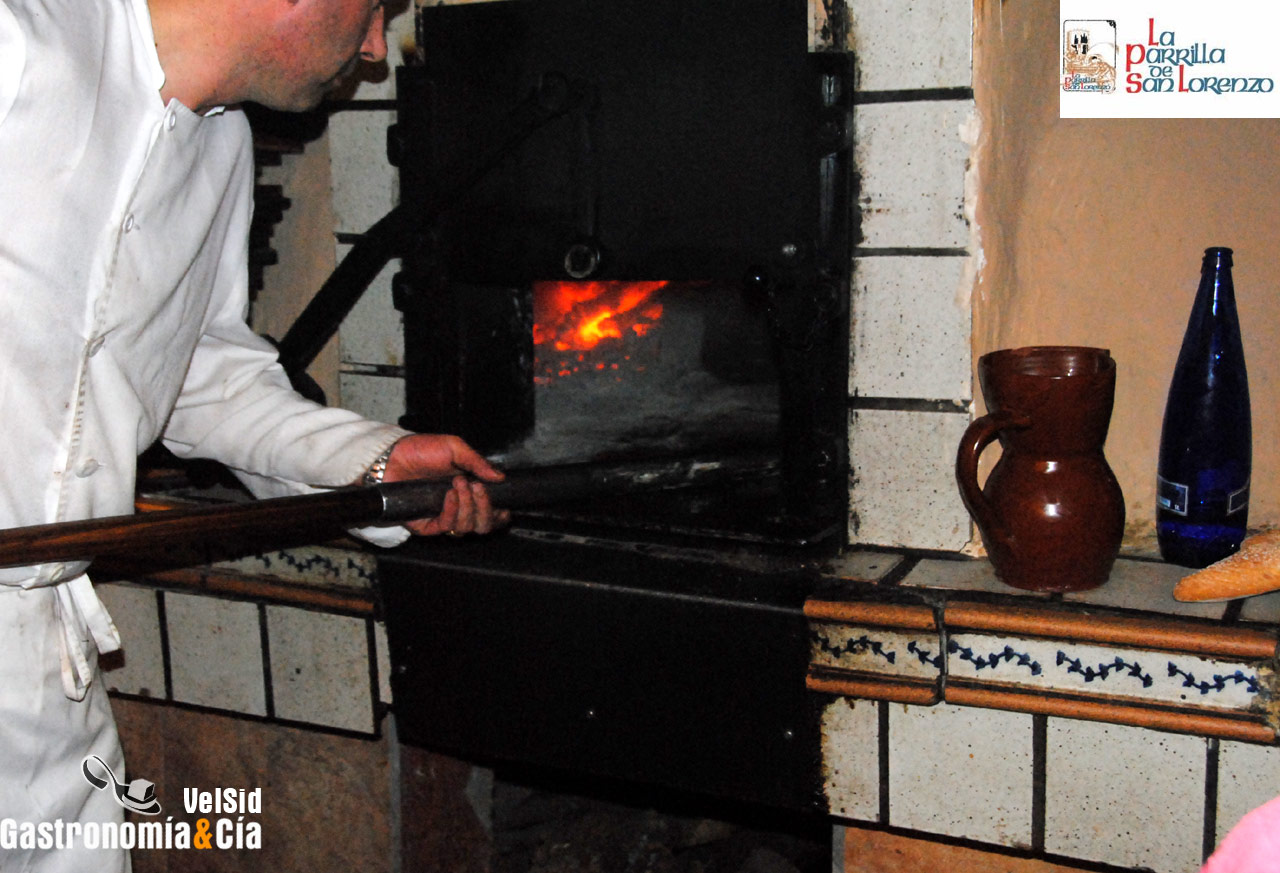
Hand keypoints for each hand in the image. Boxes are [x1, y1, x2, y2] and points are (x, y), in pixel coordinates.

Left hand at [382, 434, 508, 536]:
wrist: (393, 456)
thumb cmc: (421, 450)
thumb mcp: (454, 448)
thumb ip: (478, 462)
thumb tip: (500, 477)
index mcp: (470, 492)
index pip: (491, 514)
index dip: (500, 516)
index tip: (504, 508)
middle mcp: (459, 508)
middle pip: (483, 525)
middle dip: (485, 508)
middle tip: (477, 487)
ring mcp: (443, 516)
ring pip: (467, 528)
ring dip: (468, 506)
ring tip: (458, 485)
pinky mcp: (426, 524)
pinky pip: (446, 527)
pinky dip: (452, 511)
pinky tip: (449, 495)